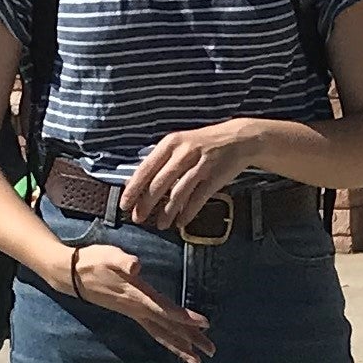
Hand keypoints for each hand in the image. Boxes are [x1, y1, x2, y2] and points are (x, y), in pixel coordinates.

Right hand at [68, 234, 212, 362]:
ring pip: (162, 334)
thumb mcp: (109, 256)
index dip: (185, 317)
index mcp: (138, 296)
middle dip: (190, 340)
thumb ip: (123, 261)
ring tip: (197, 361)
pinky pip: (154, 331)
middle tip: (211, 352)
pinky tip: (177, 345)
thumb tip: (136, 264)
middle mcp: (138, 309)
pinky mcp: (132, 313)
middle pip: (168, 328)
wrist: (71, 275)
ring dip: (180, 347)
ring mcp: (134, 313)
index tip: (205, 324)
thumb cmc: (93, 262)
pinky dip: (168, 340)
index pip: (166, 310)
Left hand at [117, 117, 258, 233]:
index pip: (145, 168)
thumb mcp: (180, 144)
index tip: (124, 203)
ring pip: (178, 193)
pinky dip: (188, 212)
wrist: (238, 138)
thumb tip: (138, 182)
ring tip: (160, 224)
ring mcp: (200, 165)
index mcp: (170, 143)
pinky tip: (181, 222)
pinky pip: (197, 198)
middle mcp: (183, 152)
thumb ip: (161, 160)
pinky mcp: (214, 176)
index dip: (133, 188)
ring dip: (167, 212)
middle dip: (146, 204)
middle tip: (138, 218)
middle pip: (159, 183)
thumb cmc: (204, 143)